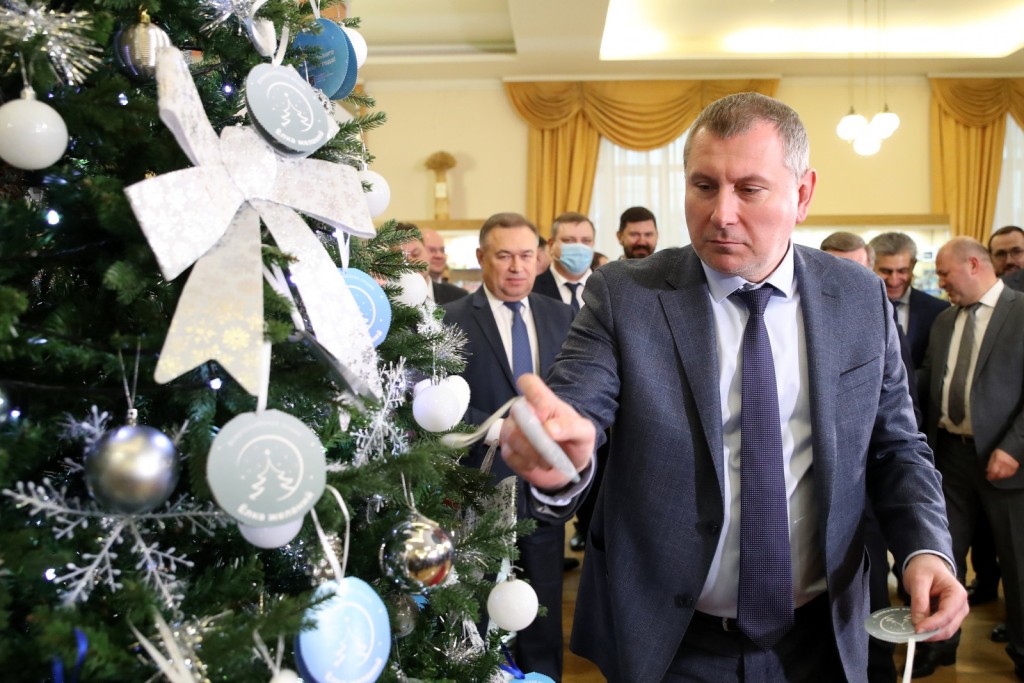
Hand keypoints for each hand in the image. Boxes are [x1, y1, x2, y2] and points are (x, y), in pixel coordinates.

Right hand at [499, 374, 595, 489]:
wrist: (568, 466)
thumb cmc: (575, 441)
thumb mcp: (584, 433)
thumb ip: (571, 426)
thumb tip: (549, 428)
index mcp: (543, 401)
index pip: (528, 383)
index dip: (531, 392)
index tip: (543, 414)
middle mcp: (524, 411)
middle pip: (517, 413)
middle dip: (536, 436)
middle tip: (551, 450)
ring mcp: (512, 430)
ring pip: (513, 436)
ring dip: (533, 453)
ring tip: (548, 460)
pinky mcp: (507, 449)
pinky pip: (510, 455)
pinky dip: (526, 464)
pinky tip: (536, 464)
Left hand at [903, 554, 968, 640]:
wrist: (928, 564)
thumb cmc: (925, 568)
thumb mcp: (918, 580)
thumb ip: (919, 601)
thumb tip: (917, 623)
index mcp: (957, 594)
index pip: (946, 615)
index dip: (932, 625)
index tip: (916, 630)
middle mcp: (961, 607)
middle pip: (948, 628)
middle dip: (931, 633)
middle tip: (911, 634)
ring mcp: (956, 613)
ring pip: (945, 631)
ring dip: (930, 634)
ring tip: (912, 630)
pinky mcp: (949, 617)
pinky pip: (940, 629)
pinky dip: (930, 631)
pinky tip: (918, 626)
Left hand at [986, 448, 1019, 480]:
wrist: (1011, 448)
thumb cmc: (1001, 451)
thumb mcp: (993, 455)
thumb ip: (990, 463)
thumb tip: (988, 470)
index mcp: (998, 460)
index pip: (993, 471)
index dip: (990, 476)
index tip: (988, 477)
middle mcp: (1005, 463)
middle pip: (999, 474)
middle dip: (995, 477)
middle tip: (992, 477)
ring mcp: (1011, 465)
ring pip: (1005, 475)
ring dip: (1000, 476)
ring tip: (997, 476)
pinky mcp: (1015, 466)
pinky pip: (1010, 473)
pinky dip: (1006, 475)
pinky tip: (1003, 474)